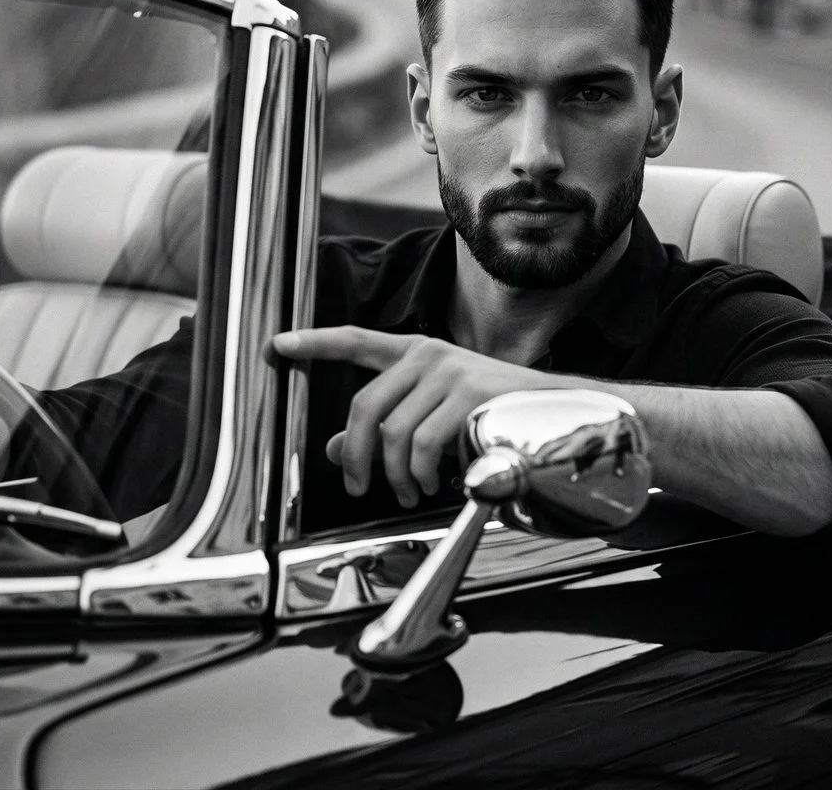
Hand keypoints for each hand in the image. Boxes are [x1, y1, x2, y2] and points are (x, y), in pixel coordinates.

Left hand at [270, 326, 545, 508]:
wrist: (554, 412)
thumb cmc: (491, 417)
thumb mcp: (432, 419)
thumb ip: (384, 428)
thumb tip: (331, 449)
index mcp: (416, 354)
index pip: (356, 340)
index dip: (314, 343)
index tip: (276, 346)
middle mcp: (429, 354)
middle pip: (363, 406)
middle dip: (354, 456)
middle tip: (357, 487)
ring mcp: (449, 370)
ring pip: (392, 433)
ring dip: (396, 476)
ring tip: (410, 492)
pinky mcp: (468, 392)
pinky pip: (423, 444)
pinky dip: (422, 474)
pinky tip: (434, 484)